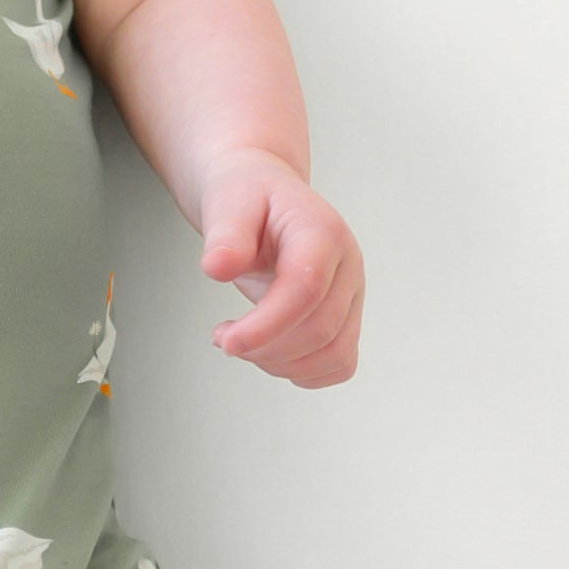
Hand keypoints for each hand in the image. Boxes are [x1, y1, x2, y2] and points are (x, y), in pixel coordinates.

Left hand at [197, 154, 364, 386]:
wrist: (264, 196)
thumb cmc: (248, 198)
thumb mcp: (229, 203)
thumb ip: (225, 234)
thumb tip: (217, 266)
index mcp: (322, 232)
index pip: (306, 290)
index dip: (266, 325)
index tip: (226, 340)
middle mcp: (347, 266)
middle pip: (321, 330)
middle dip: (266, 349)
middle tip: (224, 338)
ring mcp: (352, 294)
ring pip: (335, 354)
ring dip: (282, 365)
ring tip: (243, 344)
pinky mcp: (347, 317)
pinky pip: (340, 362)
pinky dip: (303, 372)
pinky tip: (269, 353)